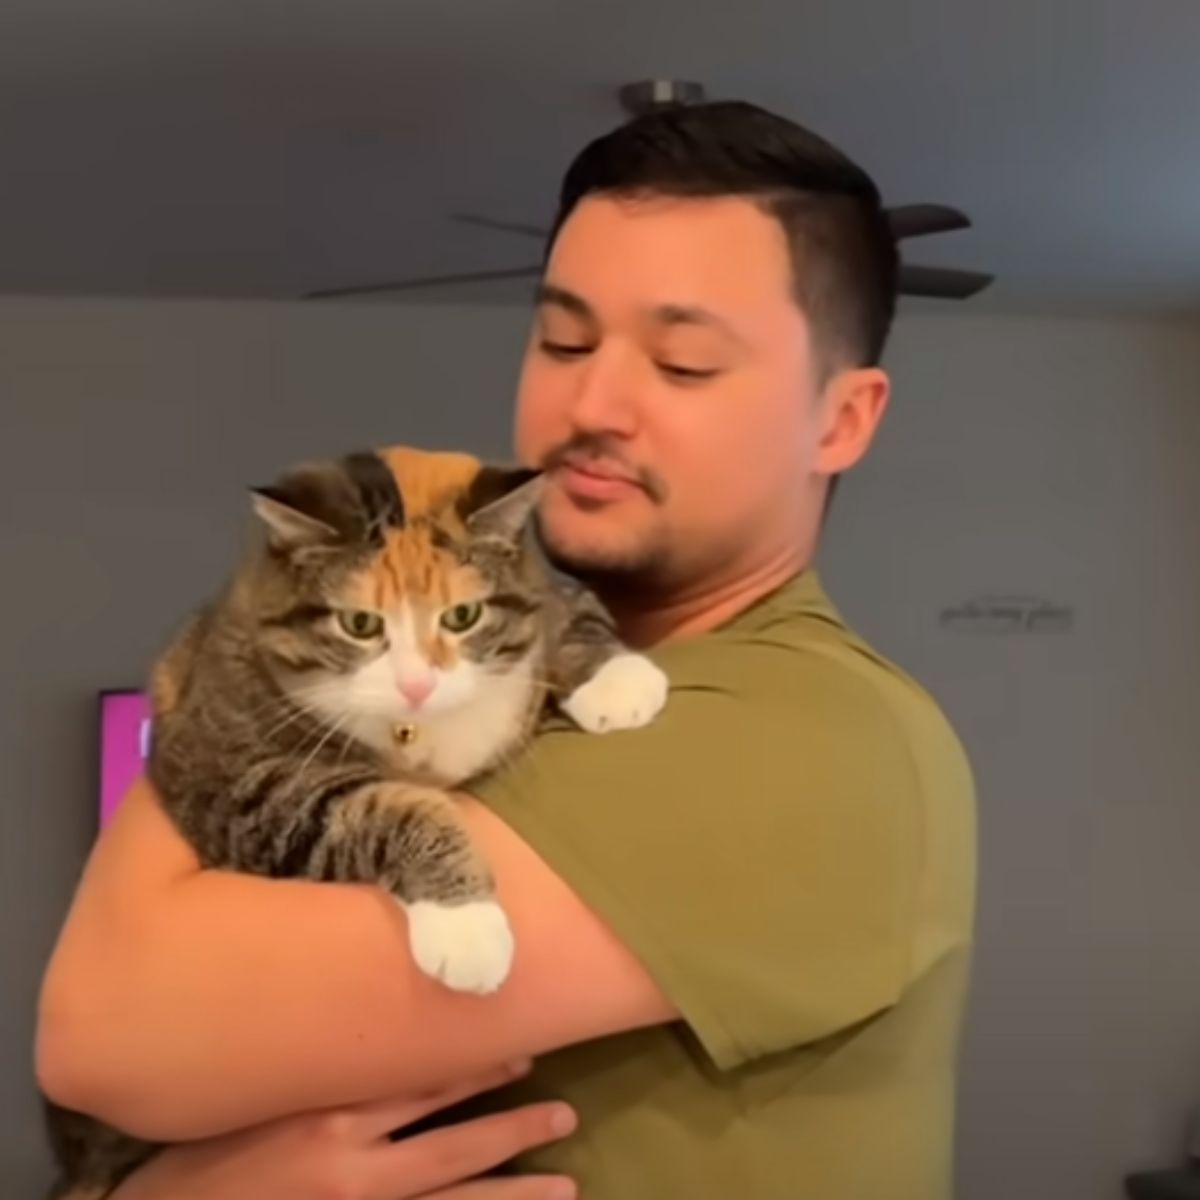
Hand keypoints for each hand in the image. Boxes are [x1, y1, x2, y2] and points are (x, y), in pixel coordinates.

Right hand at [113, 1061, 575, 1199]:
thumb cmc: (203, 1152)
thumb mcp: (260, 1095)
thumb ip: (319, 1068)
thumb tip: (372, 1025)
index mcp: (333, 1111)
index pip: (424, 1079)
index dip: (478, 1064)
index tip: (523, 1047)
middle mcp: (356, 1165)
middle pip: (455, 1144)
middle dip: (515, 1130)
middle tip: (565, 1115)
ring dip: (514, 1194)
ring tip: (568, 1187)